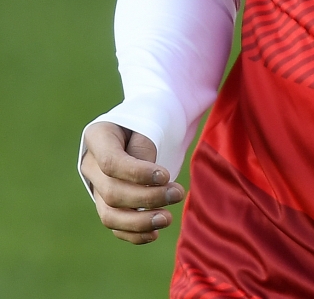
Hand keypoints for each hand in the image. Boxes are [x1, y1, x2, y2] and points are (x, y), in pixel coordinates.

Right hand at [79, 121, 184, 243]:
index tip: (165, 176)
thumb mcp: (146, 125)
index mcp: (97, 138)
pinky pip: (115, 225)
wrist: (139, 130)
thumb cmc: (146, 124)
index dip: (138, 173)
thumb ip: (144, 149)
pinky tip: (155, 234)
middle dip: (147, 197)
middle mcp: (90, 165)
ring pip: (109, 215)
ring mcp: (96, 187)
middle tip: (178, 193)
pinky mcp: (106, 204)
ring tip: (167, 219)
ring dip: (139, 222)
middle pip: (111, 192)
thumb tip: (150, 182)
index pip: (111, 163)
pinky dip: (133, 234)